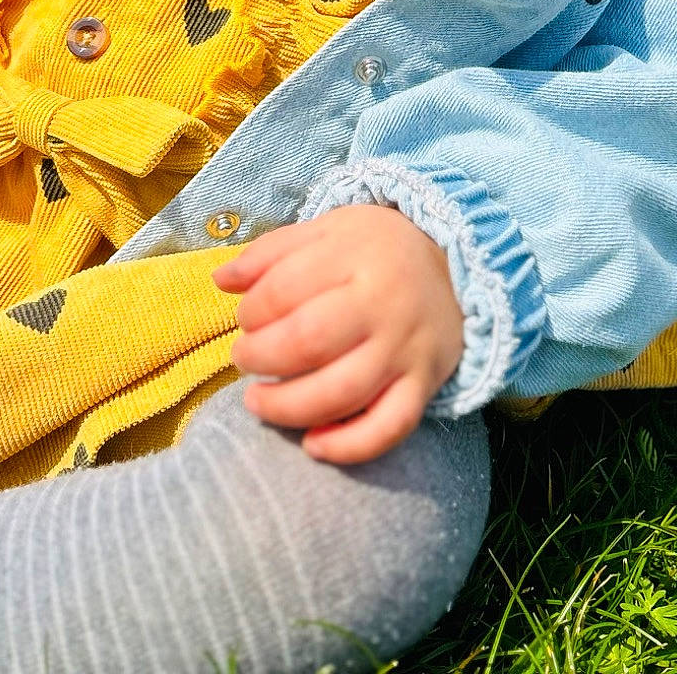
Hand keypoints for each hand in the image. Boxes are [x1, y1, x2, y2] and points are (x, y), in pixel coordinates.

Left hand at [213, 204, 463, 462]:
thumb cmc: (377, 250)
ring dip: (287, 407)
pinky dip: (349, 446)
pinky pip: (390, 427)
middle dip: (260, 358)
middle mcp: (383, 304)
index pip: (284, 289)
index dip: (251, 311)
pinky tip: (313, 445)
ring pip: (342, 392)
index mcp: (355, 254)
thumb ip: (270, 253)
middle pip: (308, 342)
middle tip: (244, 359)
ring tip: (258, 402)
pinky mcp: (424, 385)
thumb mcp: (327, 230)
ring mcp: (405, 348)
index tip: (246, 318)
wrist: (456, 265)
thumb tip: (220, 280)